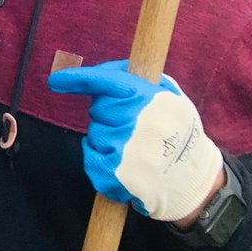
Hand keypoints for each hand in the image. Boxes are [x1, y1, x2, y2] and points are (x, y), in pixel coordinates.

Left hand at [48, 60, 222, 221]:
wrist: (195, 178)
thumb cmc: (176, 130)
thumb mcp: (168, 94)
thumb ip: (135, 77)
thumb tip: (99, 73)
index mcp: (148, 98)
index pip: (105, 82)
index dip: (78, 79)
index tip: (56, 81)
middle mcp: (134, 122)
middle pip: (98, 109)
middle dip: (110, 115)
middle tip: (136, 128)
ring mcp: (123, 150)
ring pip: (94, 134)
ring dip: (107, 139)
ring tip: (134, 148)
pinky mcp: (115, 175)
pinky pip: (90, 158)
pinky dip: (99, 159)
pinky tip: (122, 163)